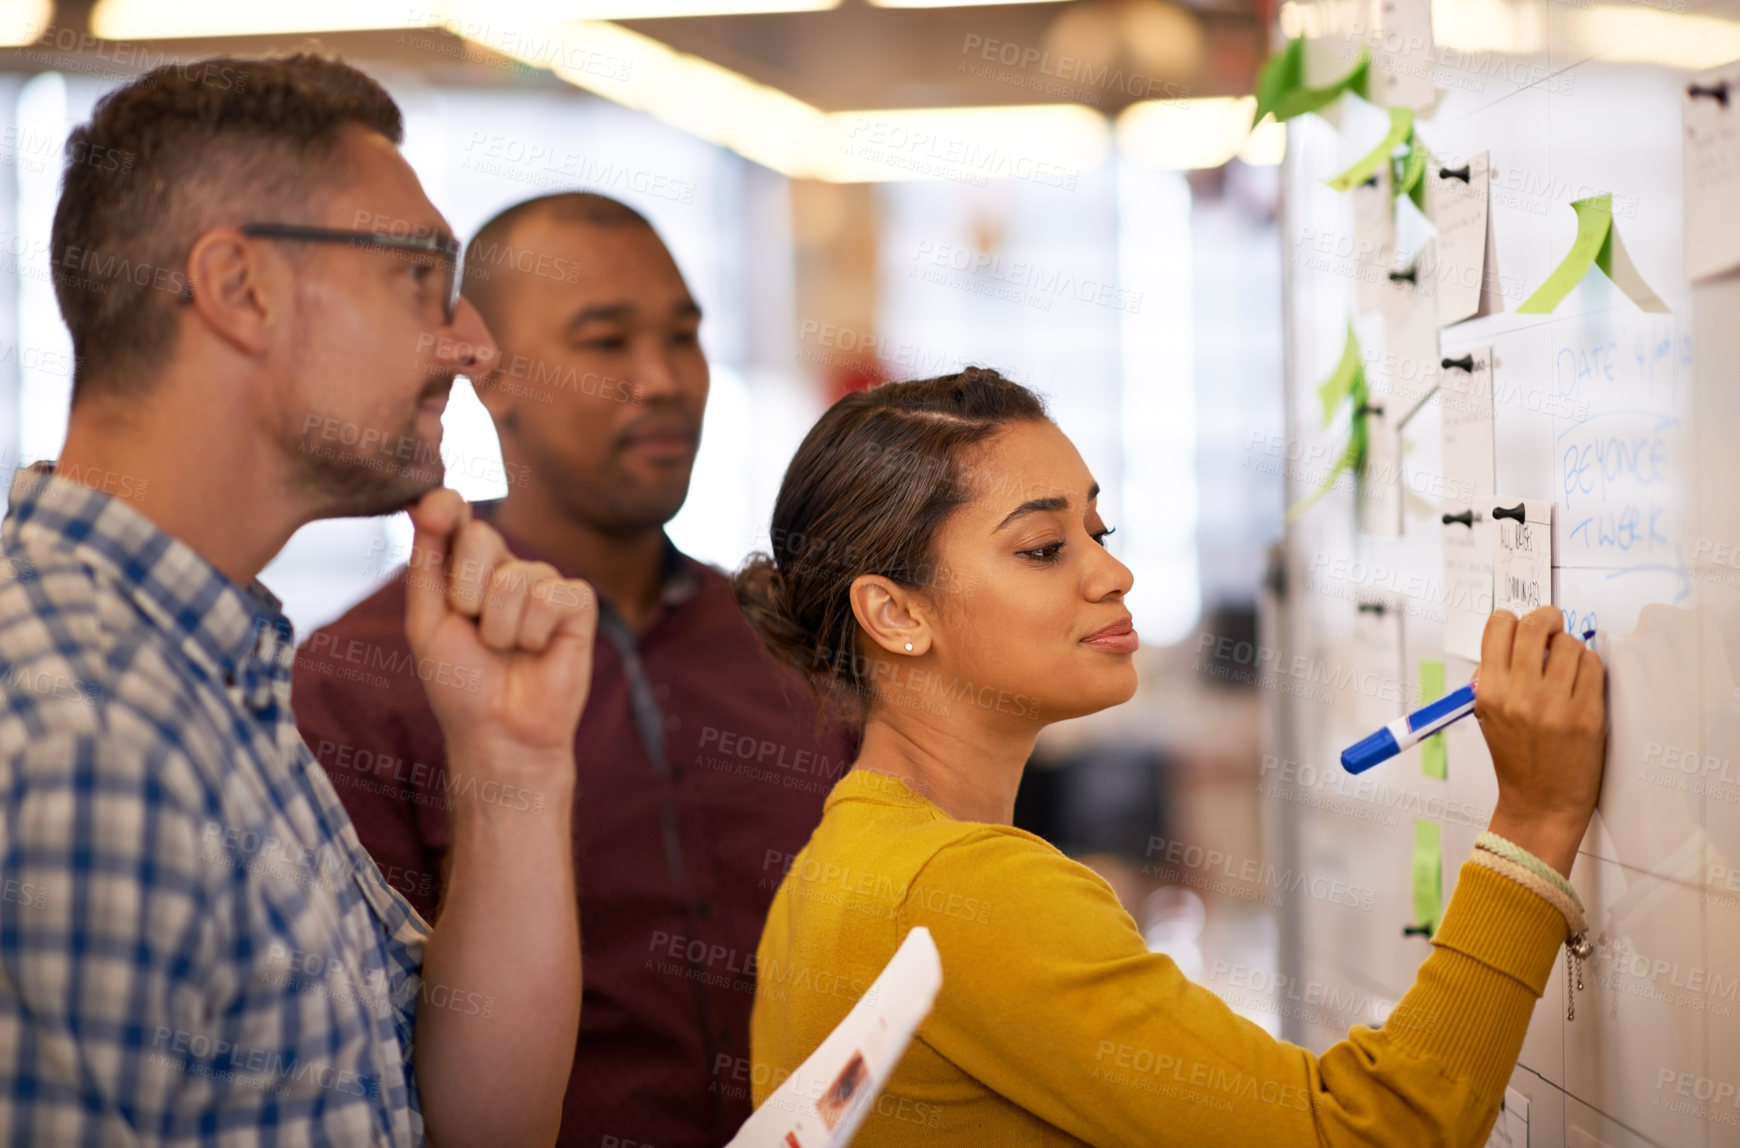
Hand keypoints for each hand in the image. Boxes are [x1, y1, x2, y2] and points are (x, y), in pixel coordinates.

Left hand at [402, 488, 596, 787]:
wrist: (498, 730)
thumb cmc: (460, 681)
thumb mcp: (427, 621)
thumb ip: (426, 562)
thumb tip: (425, 502)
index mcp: (465, 567)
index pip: (455, 515)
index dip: (445, 505)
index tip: (436, 509)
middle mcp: (506, 567)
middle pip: (481, 536)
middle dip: (466, 591)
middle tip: (473, 628)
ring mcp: (544, 583)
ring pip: (515, 577)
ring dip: (499, 627)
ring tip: (506, 650)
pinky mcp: (577, 604)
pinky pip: (550, 597)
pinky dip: (533, 633)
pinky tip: (538, 651)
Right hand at [1473, 605, 1605, 877]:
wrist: (1541, 803)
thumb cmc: (1516, 760)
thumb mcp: (1487, 716)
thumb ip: (1495, 677)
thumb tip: (1515, 638)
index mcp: (1489, 693)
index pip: (1498, 627)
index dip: (1511, 619)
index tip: (1520, 624)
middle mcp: (1520, 696)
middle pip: (1534, 625)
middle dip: (1546, 618)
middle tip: (1551, 625)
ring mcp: (1555, 705)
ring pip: (1569, 643)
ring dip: (1569, 647)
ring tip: (1566, 665)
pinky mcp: (1587, 715)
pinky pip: (1593, 666)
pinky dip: (1588, 666)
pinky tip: (1581, 681)